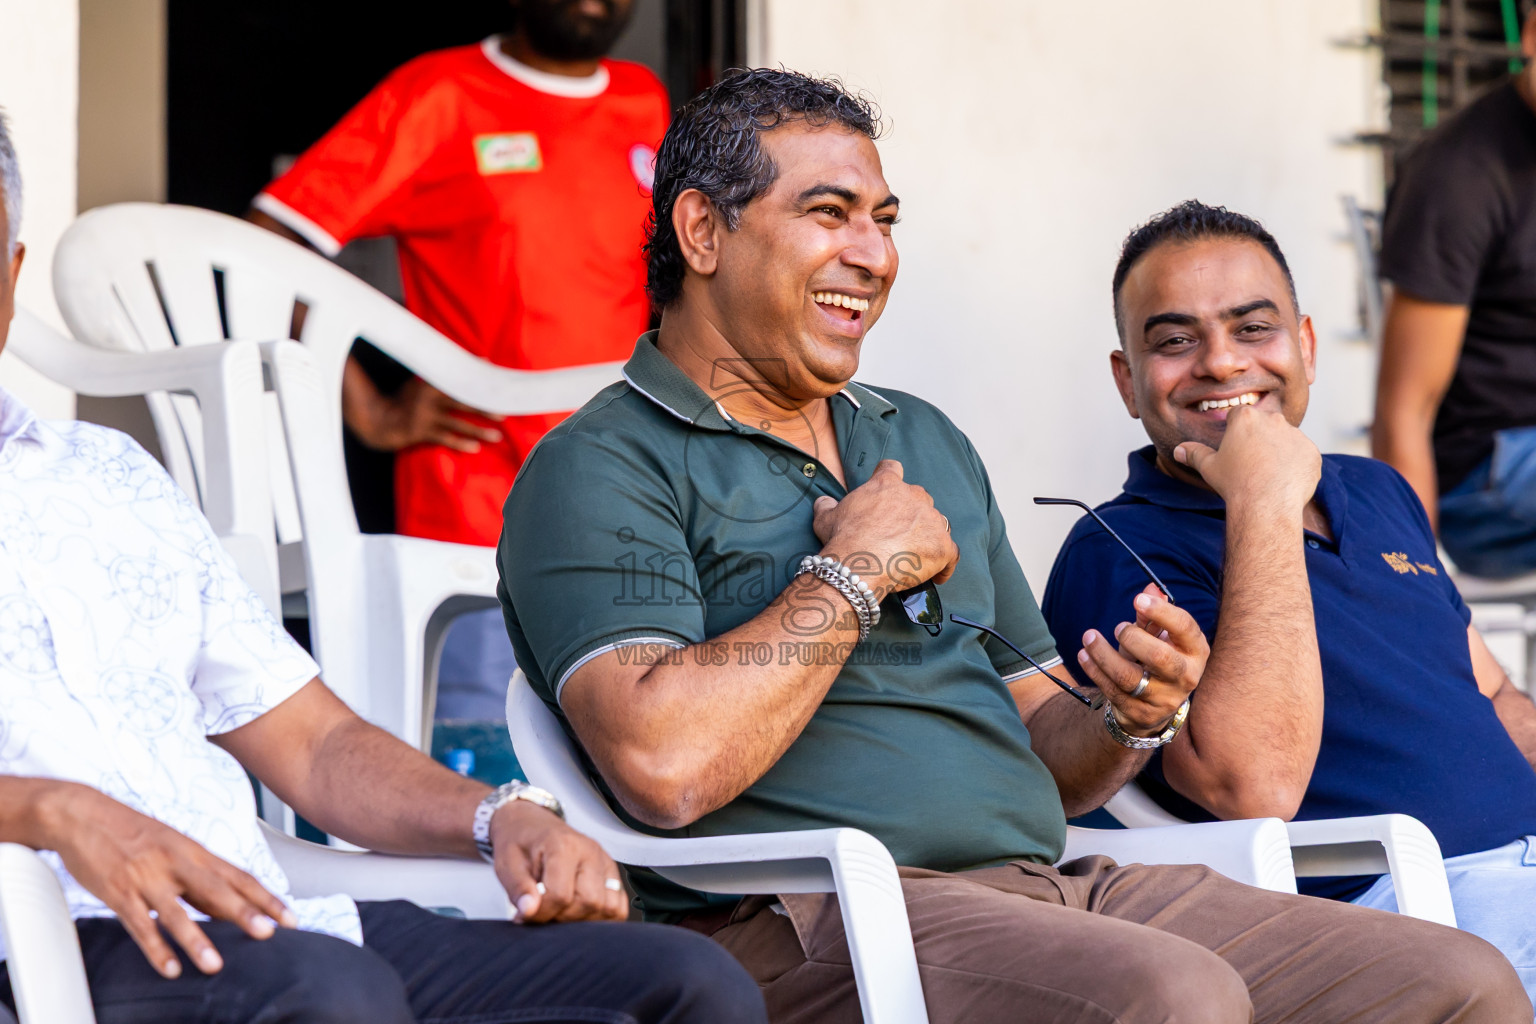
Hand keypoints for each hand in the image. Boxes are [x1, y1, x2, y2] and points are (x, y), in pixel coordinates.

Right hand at [48, 783, 295, 978]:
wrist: (82, 814)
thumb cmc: (133, 832)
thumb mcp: (173, 847)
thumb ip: (199, 878)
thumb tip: (227, 908)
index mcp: (194, 851)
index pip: (238, 876)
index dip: (265, 897)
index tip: (290, 917)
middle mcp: (175, 863)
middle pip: (216, 890)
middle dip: (244, 912)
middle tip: (268, 933)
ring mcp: (146, 878)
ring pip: (176, 912)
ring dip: (196, 940)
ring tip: (215, 965)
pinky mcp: (118, 892)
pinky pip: (139, 924)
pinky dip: (155, 947)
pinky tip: (170, 967)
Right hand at [344, 370, 504, 453]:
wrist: (380, 421)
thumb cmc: (404, 400)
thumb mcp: (418, 383)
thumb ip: (439, 376)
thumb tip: (468, 364)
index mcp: (430, 385)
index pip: (459, 380)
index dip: (477, 380)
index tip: (497, 380)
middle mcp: (428, 399)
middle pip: (463, 402)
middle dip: (485, 408)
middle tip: (505, 412)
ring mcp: (425, 417)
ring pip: (457, 424)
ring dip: (478, 431)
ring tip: (497, 436)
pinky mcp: (421, 433)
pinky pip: (445, 439)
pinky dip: (460, 443)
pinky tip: (474, 448)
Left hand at [488, 800, 627, 923]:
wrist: (531, 824)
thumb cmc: (519, 843)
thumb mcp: (507, 864)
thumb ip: (518, 889)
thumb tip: (529, 912)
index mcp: (563, 845)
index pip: (561, 895)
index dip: (542, 913)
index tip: (527, 913)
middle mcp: (590, 851)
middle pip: (589, 902)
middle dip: (563, 917)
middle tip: (544, 911)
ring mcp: (605, 861)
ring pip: (607, 907)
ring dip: (582, 918)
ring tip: (560, 909)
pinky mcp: (612, 872)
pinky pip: (618, 906)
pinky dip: (601, 916)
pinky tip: (579, 911)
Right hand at [810, 460, 959, 599]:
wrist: (859, 564)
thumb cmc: (842, 539)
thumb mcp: (826, 518)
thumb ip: (826, 505)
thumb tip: (823, 502)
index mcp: (886, 484)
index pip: (892, 469)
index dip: (891, 479)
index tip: (888, 493)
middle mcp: (913, 496)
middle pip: (920, 498)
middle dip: (912, 513)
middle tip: (898, 533)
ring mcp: (931, 520)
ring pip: (938, 523)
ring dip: (930, 535)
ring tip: (917, 554)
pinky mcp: (942, 545)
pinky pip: (951, 554)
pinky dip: (945, 564)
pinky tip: (937, 575)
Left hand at [1075, 584, 1208, 735]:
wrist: (1154, 706)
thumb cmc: (1157, 660)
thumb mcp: (1160, 638)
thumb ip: (1152, 616)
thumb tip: (1150, 587)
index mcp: (1195, 651)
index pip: (1185, 629)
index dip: (1162, 612)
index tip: (1138, 599)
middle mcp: (1186, 676)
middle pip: (1159, 656)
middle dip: (1132, 637)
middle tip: (1118, 627)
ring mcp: (1164, 699)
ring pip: (1129, 677)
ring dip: (1103, 654)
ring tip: (1089, 637)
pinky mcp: (1141, 714)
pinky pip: (1112, 691)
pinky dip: (1095, 671)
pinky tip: (1084, 655)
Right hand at [1174, 406, 1319, 516]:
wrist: (1266, 505)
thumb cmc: (1235, 484)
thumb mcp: (1209, 467)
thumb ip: (1194, 454)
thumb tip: (1178, 450)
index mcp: (1246, 418)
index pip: (1240, 415)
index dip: (1236, 431)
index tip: (1235, 448)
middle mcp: (1274, 420)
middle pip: (1266, 424)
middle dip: (1260, 438)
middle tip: (1252, 463)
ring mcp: (1296, 435)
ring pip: (1286, 439)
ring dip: (1280, 451)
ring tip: (1269, 475)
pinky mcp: (1312, 452)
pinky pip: (1303, 455)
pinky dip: (1296, 465)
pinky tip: (1284, 481)